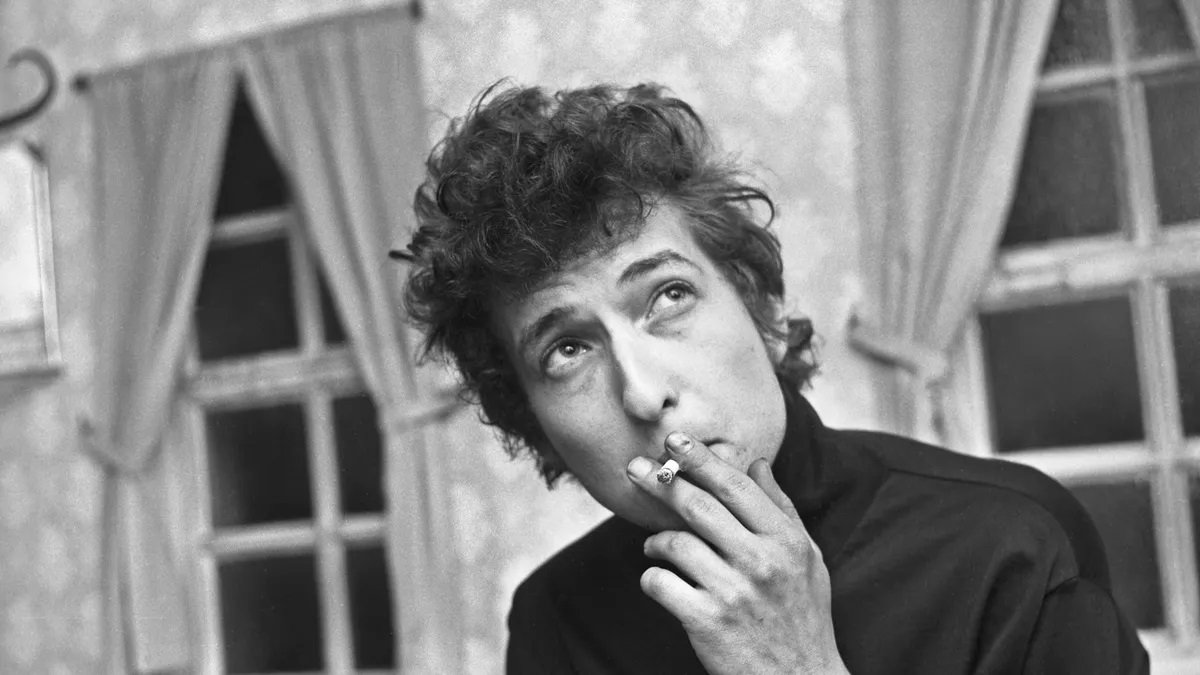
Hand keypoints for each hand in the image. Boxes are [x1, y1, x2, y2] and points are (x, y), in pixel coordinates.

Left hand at [626, 432, 848, 674]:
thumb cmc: (803, 616)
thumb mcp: (807, 559)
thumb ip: (781, 508)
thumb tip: (757, 462)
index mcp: (786, 541)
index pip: (736, 487)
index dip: (701, 459)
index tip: (673, 440)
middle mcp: (761, 562)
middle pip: (699, 506)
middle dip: (661, 481)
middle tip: (634, 467)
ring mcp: (733, 592)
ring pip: (675, 543)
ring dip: (655, 539)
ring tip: (654, 545)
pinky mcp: (706, 621)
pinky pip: (661, 583)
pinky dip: (652, 577)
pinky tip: (659, 581)